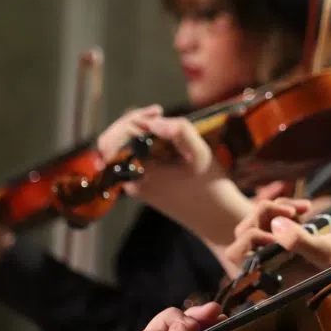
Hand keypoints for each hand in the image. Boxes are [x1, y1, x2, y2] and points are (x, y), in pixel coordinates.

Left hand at [97, 106, 215, 199]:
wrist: (217, 218)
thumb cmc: (211, 187)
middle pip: (114, 143)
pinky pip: (135, 158)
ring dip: (140, 132)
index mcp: (139, 174)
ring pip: (124, 150)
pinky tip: (164, 137)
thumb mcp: (200, 154)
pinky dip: (146, 144)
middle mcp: (131, 181)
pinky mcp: (145, 185)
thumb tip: (153, 121)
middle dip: (134, 122)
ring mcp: (136, 185)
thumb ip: (179, 132)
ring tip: (162, 122)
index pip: (117, 138)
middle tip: (158, 113)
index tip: (159, 111)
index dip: (135, 118)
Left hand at [225, 198, 330, 270]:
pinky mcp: (281, 233)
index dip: (250, 240)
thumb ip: (298, 241)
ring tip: (301, 210)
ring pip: (255, 219)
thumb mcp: (324, 253)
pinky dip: (286, 204)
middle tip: (292, 216)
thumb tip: (275, 224)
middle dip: (264, 217)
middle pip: (243, 234)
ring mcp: (273, 247)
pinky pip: (271, 212)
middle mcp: (266, 264)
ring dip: (276, 208)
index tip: (279, 238)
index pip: (238, 257)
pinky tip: (305, 208)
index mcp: (270, 278)